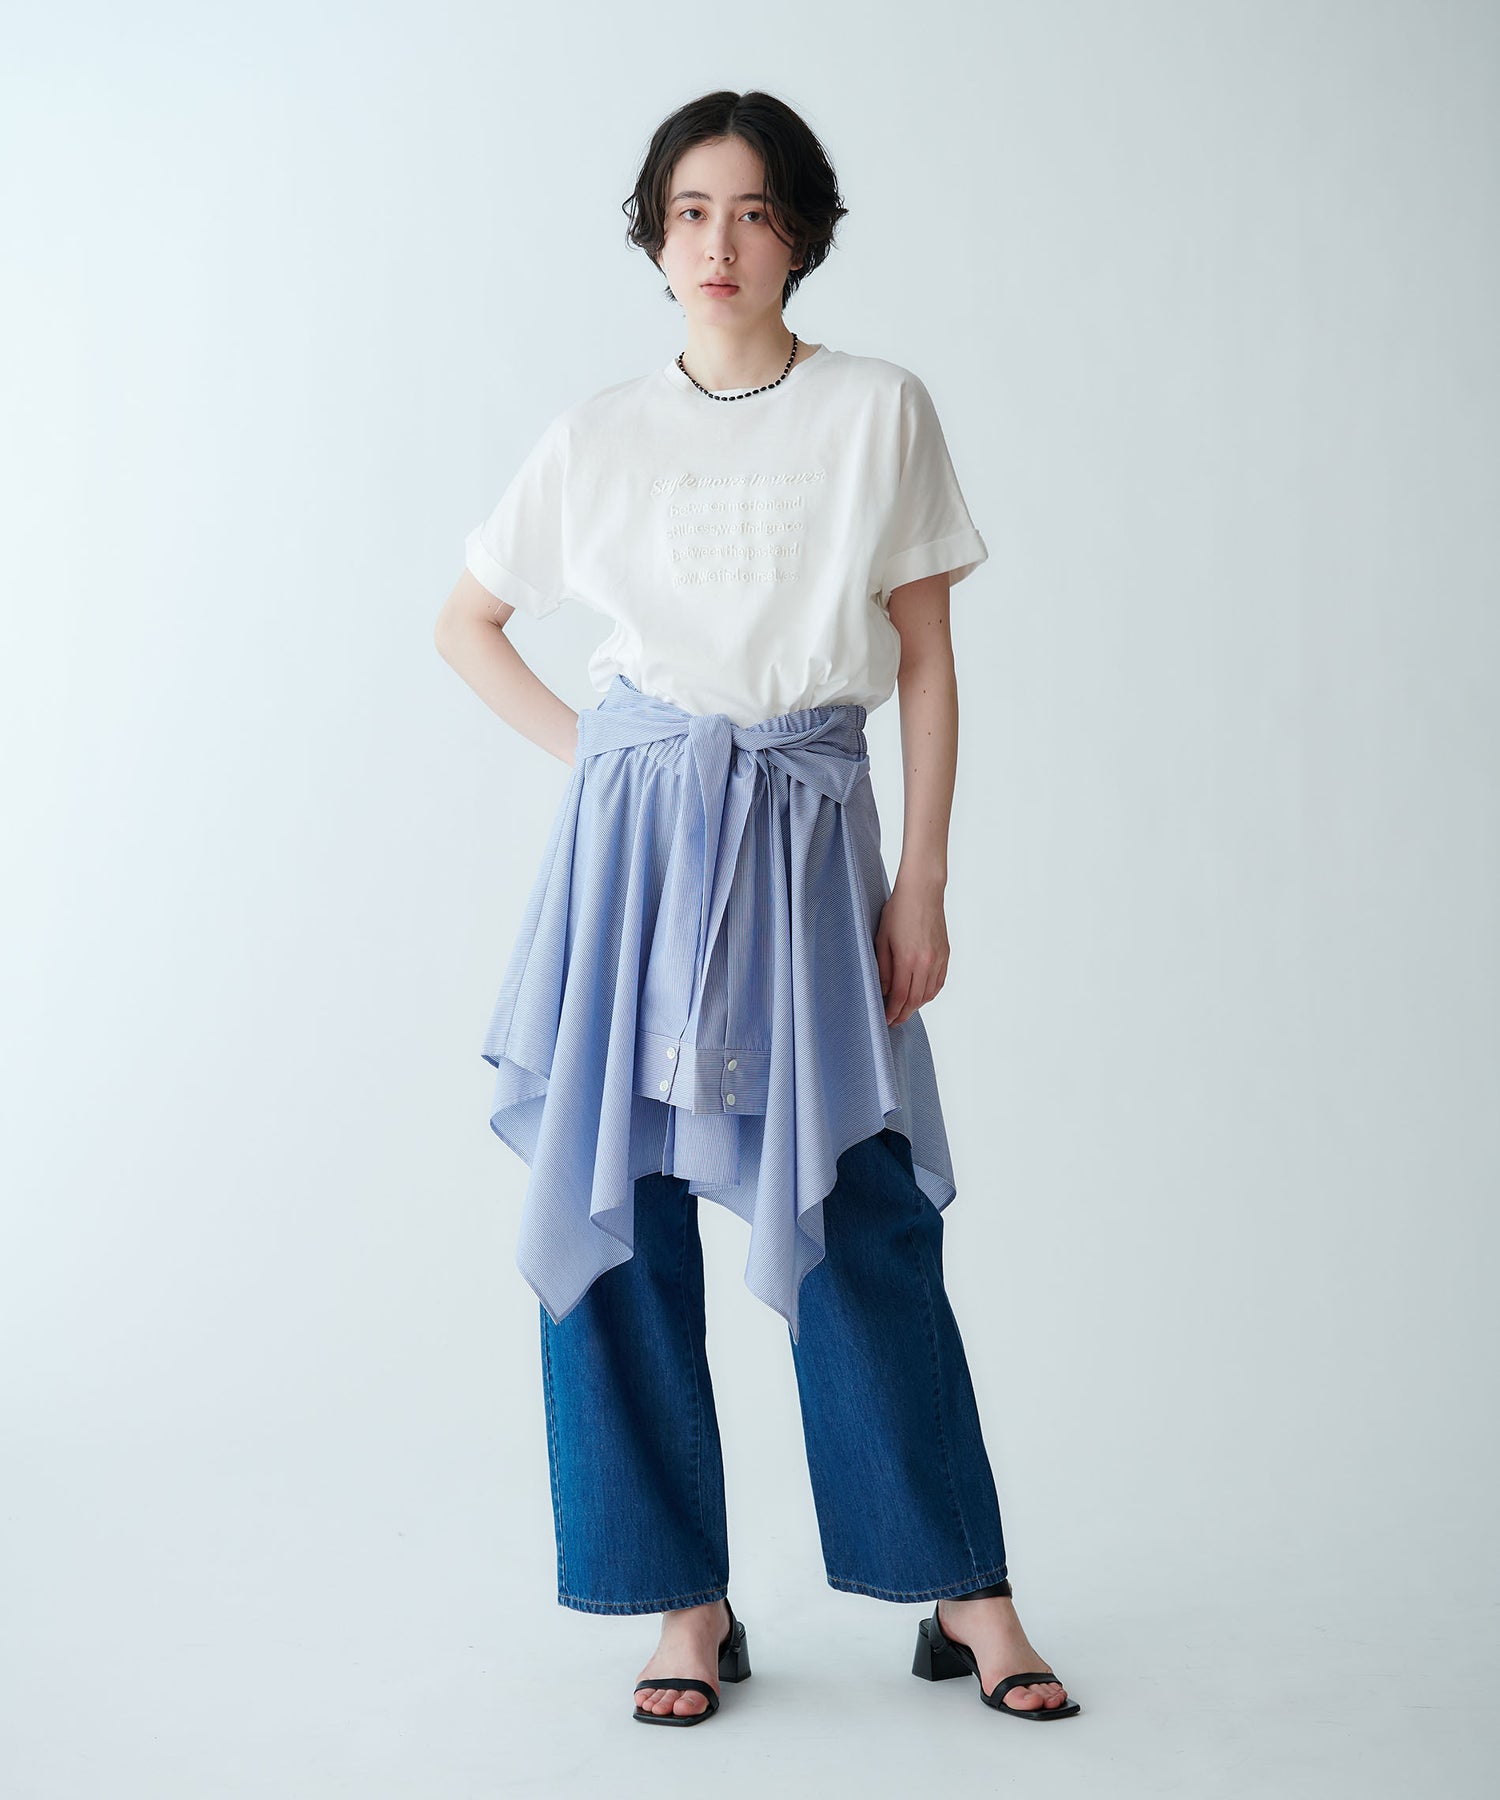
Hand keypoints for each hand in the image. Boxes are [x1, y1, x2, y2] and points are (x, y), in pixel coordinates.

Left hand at [875, 879, 948, 1025]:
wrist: (923, 892)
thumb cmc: (898, 911)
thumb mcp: (882, 938)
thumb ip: (882, 967)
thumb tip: (883, 990)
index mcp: (908, 959)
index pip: (900, 997)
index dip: (892, 1012)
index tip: (885, 1019)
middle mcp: (926, 962)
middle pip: (916, 1000)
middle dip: (903, 1014)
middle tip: (893, 1021)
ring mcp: (938, 959)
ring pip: (929, 994)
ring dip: (916, 1006)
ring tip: (904, 1010)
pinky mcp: (945, 954)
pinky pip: (939, 983)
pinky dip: (929, 994)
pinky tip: (920, 996)